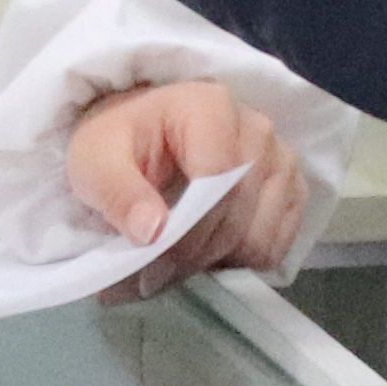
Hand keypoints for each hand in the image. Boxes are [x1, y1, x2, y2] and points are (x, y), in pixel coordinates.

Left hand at [69, 80, 305, 298]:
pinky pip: (276, 245)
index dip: (186, 235)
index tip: (148, 267)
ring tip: (176, 258)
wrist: (141, 134)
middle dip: (193, 257)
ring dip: (216, 262)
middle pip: (238, 217)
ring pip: (260, 239)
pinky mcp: (292, 188)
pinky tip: (207, 249)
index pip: (217, 184)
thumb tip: (152, 232)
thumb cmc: (118, 143)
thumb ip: (118, 193)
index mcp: (211, 108)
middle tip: (150, 278)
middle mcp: (258, 129)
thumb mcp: (95, 162)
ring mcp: (281, 159)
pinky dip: (241, 261)